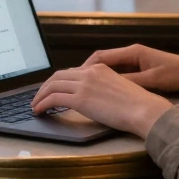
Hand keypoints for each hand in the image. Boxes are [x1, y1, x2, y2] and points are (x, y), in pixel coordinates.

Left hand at [31, 64, 173, 137]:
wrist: (143, 109)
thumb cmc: (137, 104)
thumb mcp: (119, 87)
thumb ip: (103, 87)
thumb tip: (93, 97)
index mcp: (99, 68)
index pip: (71, 71)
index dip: (58, 81)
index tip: (52, 89)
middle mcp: (89, 72)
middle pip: (58, 76)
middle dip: (45, 87)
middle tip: (38, 97)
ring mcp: (84, 84)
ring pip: (52, 86)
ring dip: (40, 96)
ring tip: (35, 106)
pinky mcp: (80, 99)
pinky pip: (54, 99)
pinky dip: (43, 104)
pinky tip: (39, 110)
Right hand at [80, 44, 178, 92]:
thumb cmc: (176, 74)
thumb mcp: (152, 80)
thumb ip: (130, 82)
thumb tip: (107, 85)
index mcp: (132, 52)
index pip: (101, 57)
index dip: (86, 67)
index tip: (75, 79)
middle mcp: (131, 53)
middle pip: (102, 60)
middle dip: (88, 72)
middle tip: (74, 84)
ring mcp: (135, 60)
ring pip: (110, 67)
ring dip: (97, 76)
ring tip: (85, 89)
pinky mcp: (140, 68)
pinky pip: (119, 72)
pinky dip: (109, 79)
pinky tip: (104, 90)